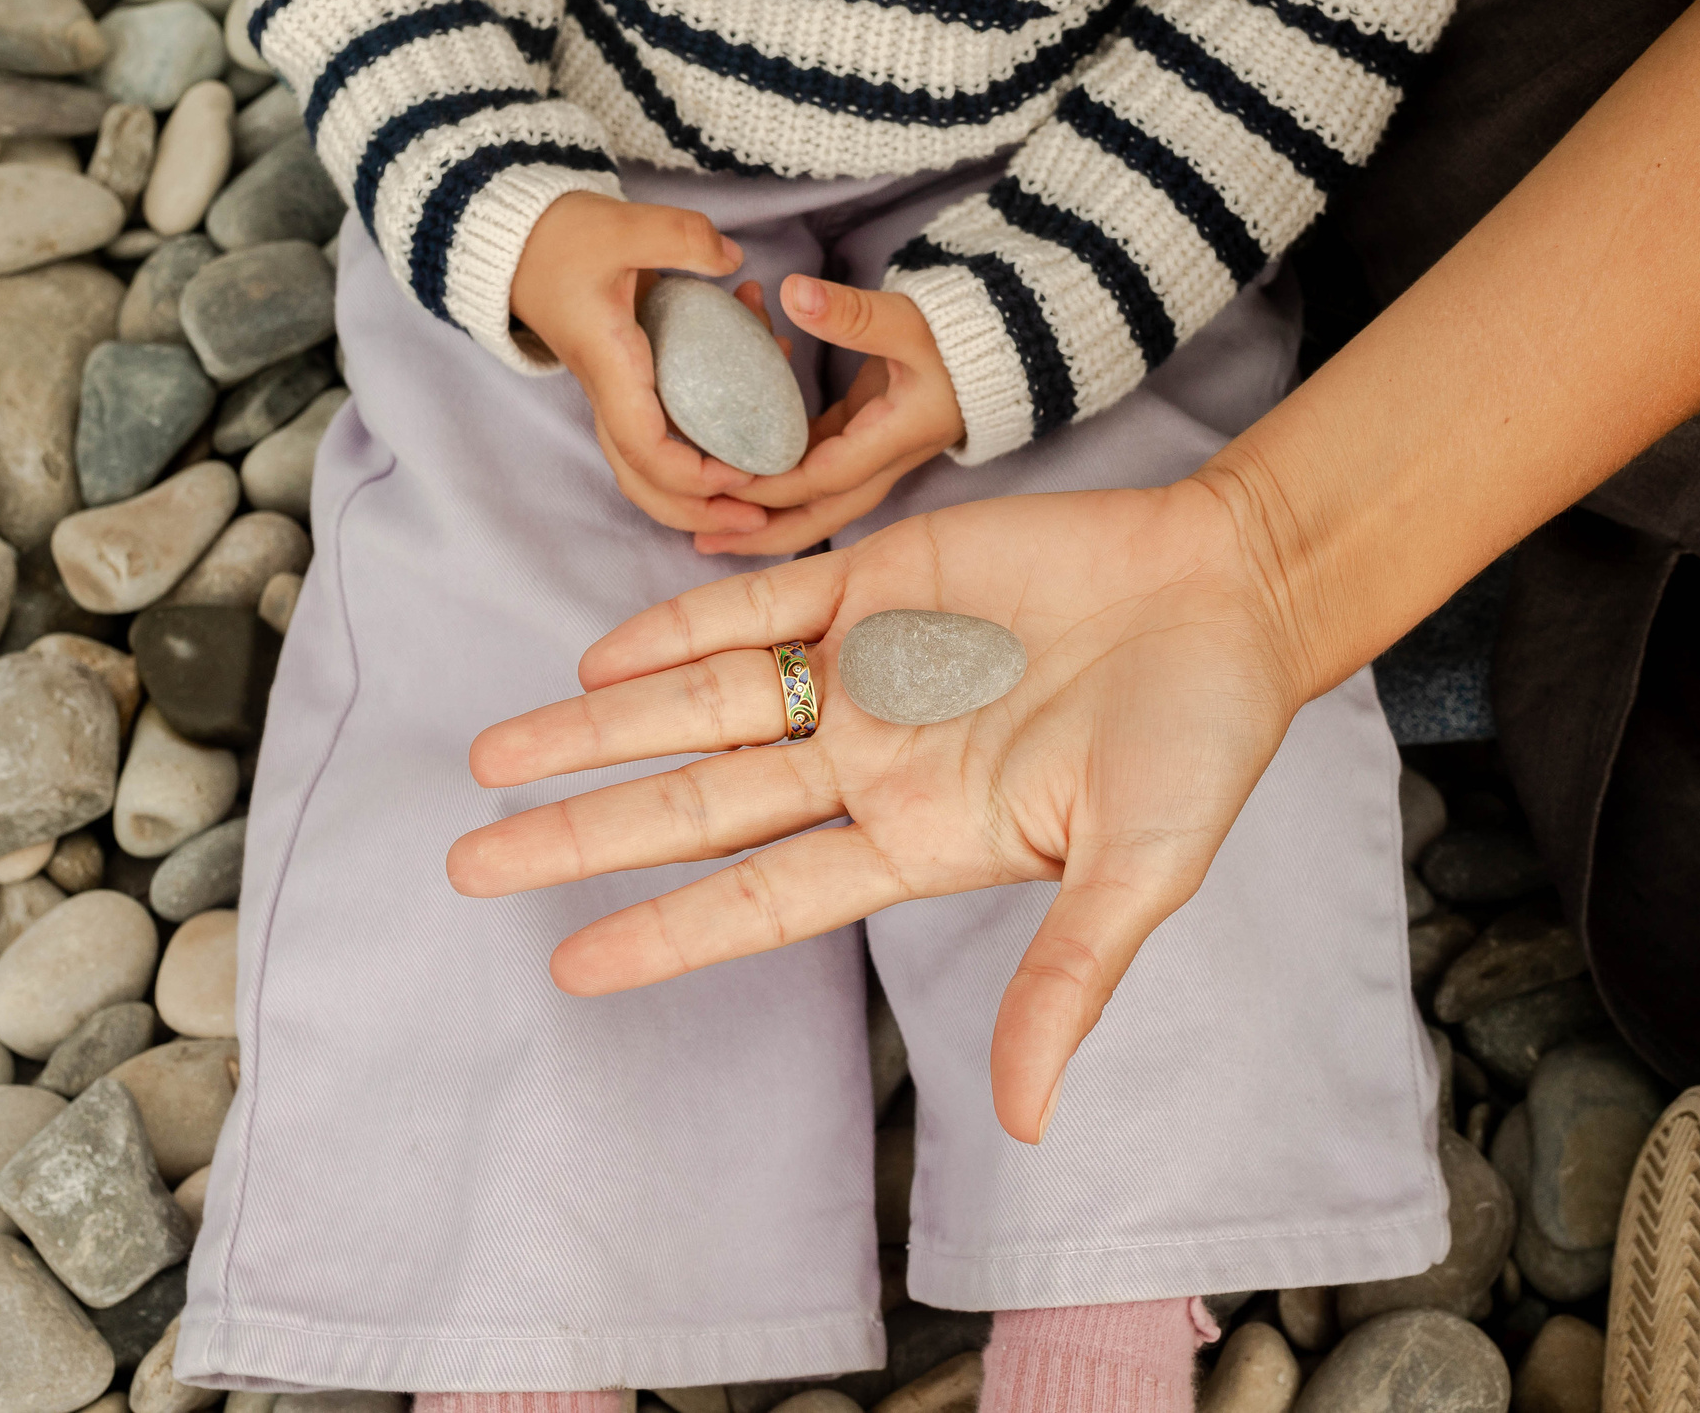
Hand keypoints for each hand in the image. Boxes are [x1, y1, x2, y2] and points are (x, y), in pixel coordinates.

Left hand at [447, 478, 1314, 1142]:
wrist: (1232, 590)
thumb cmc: (1202, 738)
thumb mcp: (1142, 871)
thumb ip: (1069, 981)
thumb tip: (1030, 1125)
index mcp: (920, 838)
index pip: (764, 899)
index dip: (666, 933)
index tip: (567, 967)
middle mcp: (870, 759)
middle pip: (697, 805)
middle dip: (582, 831)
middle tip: (467, 862)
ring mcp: (868, 667)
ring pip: (700, 704)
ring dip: (598, 728)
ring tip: (491, 756)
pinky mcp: (880, 575)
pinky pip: (760, 605)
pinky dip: (680, 625)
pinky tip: (602, 655)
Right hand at [508, 192, 769, 537]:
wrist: (521, 242)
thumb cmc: (563, 238)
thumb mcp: (620, 223)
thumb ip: (678, 236)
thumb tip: (732, 260)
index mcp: (611, 369)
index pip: (646, 450)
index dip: (696, 475)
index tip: (747, 471)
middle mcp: (613, 396)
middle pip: (647, 484)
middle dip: (702, 513)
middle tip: (760, 520)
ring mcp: (620, 396)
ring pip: (655, 471)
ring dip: (706, 494)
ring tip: (761, 496)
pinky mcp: (632, 386)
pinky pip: (670, 434)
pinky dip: (712, 440)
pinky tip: (761, 398)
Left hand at [695, 275, 965, 556]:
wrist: (994, 345)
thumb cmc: (956, 335)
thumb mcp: (908, 321)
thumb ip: (853, 313)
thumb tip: (793, 292)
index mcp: (892, 442)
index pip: (821, 479)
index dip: (769, 485)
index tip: (718, 480)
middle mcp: (878, 464)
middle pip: (814, 518)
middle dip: (757, 533)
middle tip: (702, 540)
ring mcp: (868, 457)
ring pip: (808, 502)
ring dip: (760, 511)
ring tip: (706, 519)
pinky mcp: (857, 441)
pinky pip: (809, 473)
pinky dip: (774, 474)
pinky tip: (737, 471)